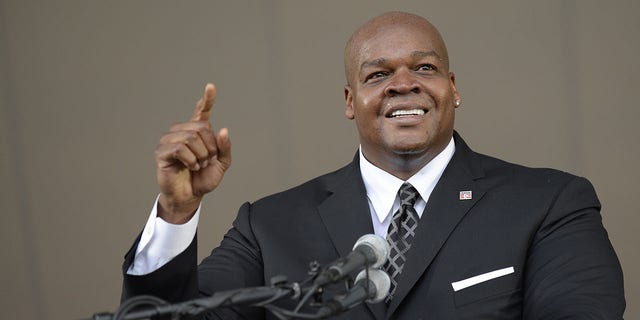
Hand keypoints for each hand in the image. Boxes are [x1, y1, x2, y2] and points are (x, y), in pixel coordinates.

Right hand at [154, 84, 230, 222]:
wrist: (190, 196)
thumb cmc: (203, 179)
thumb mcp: (221, 164)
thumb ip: (225, 148)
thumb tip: (223, 130)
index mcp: (197, 133)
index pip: (202, 112)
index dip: (207, 99)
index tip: (211, 86)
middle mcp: (182, 132)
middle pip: (202, 127)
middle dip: (210, 147)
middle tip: (206, 161)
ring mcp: (170, 140)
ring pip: (191, 137)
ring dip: (200, 155)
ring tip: (198, 165)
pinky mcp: (162, 151)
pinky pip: (180, 148)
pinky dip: (191, 160)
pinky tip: (190, 166)